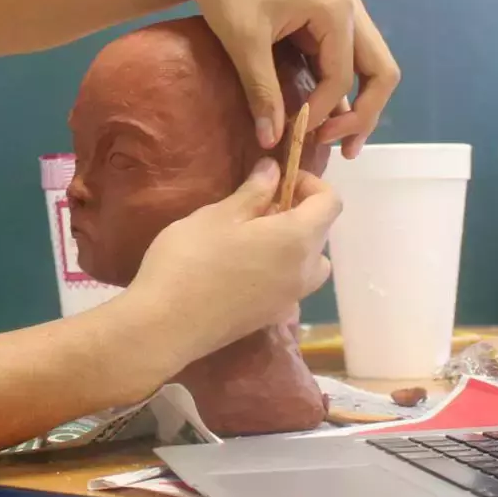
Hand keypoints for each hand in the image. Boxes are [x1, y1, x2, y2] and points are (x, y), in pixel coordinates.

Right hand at [124, 158, 339, 362]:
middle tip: (258, 207)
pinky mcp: (270, 318)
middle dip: (298, 213)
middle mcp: (304, 271)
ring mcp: (289, 299)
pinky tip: (241, 269)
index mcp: (297, 238)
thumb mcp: (218, 216)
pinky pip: (289, 285)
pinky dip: (279, 270)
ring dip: (293, 245)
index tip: (280, 180)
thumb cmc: (191, 260)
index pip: (330, 202)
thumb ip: (253, 192)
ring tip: (253, 239)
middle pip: (321, 233)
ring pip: (309, 264)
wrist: (166, 326)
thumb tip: (274, 170)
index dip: (311, 184)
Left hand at [178, 0, 397, 155]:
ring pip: (367, 67)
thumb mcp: (243, 41)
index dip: (322, 113)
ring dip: (357, 104)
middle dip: (365, 114)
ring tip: (338, 142)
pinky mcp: (323, 20)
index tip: (294, 136)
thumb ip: (262, 91)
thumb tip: (272, 141)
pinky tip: (322, 114)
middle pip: (379, 71)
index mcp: (337, 11)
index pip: (342, 78)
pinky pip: (344, 60)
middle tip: (343, 150)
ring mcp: (340, 14)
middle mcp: (349, 11)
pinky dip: (339, 89)